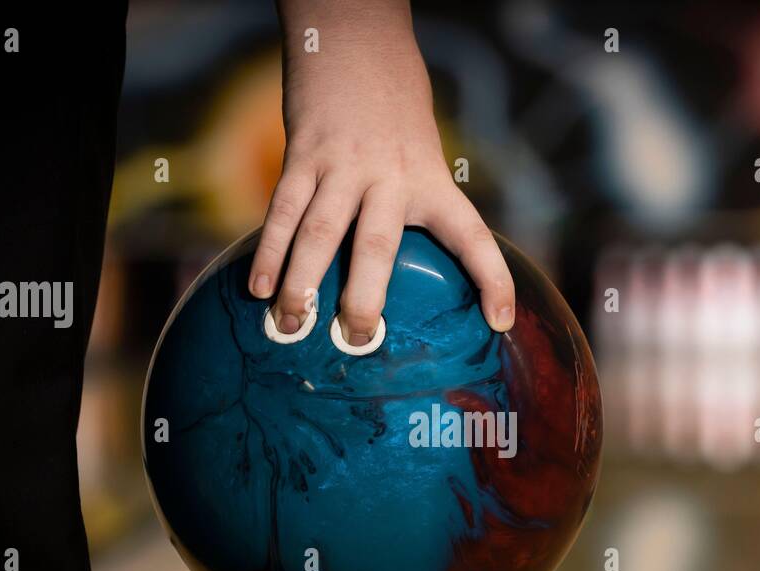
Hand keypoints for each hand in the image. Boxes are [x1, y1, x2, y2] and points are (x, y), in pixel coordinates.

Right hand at [251, 0, 514, 345]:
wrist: (358, 44)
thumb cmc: (394, 117)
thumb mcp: (422, 157)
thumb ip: (413, 209)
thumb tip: (389, 280)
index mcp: (431, 181)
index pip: (472, 235)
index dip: (492, 279)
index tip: (502, 321)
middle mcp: (390, 177)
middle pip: (376, 245)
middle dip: (364, 298)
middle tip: (357, 338)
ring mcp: (343, 166)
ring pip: (320, 232)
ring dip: (303, 284)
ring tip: (292, 326)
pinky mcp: (303, 155)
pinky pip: (283, 210)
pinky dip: (270, 251)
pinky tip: (258, 287)